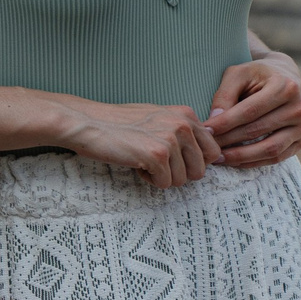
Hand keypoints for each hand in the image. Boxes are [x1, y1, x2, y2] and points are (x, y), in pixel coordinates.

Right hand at [57, 99, 222, 186]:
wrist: (87, 123)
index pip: (213, 152)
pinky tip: (135, 162)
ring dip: (161, 176)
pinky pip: (165, 184)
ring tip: (142, 158)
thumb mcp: (157, 117)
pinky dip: (149, 179)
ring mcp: (171, 139)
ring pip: (183, 180)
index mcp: (186, 115)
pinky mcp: (157, 155)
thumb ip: (183, 130)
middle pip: (200, 170)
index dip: (193, 162)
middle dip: (178, 173)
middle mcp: (183, 125)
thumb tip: (211, 152)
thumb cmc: (118, 122)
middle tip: (155, 161)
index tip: (174, 160)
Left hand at [207, 54, 300, 167]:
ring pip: (270, 149)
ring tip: (219, 158)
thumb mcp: (237, 74)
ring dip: (242, 156)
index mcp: (285, 87)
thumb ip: (224, 95)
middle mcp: (299, 108)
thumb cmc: (256, 73)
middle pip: (259, 130)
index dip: (226, 122)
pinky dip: (255, 162)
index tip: (205, 130)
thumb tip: (213, 123)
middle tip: (208, 146)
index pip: (250, 110)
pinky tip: (235, 161)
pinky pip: (277, 157)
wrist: (284, 76)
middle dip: (229, 140)